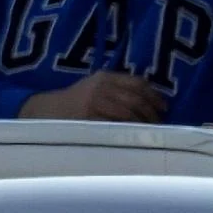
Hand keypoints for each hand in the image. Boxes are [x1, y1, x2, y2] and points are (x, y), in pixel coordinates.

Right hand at [19, 72, 166, 121]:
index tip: (164, 107)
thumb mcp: (95, 87)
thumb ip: (116, 89)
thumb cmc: (76, 101)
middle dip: (151, 112)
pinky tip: (133, 135)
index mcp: (105, 77)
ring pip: (127, 112)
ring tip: (150, 131)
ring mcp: (94, 102)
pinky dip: (126, 130)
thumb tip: (147, 101)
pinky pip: (114, 124)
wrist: (48, 110)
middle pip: (135, 98)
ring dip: (142, 123)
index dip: (154, 95)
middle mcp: (101, 87)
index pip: (137, 83)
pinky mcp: (88, 118)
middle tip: (159, 123)